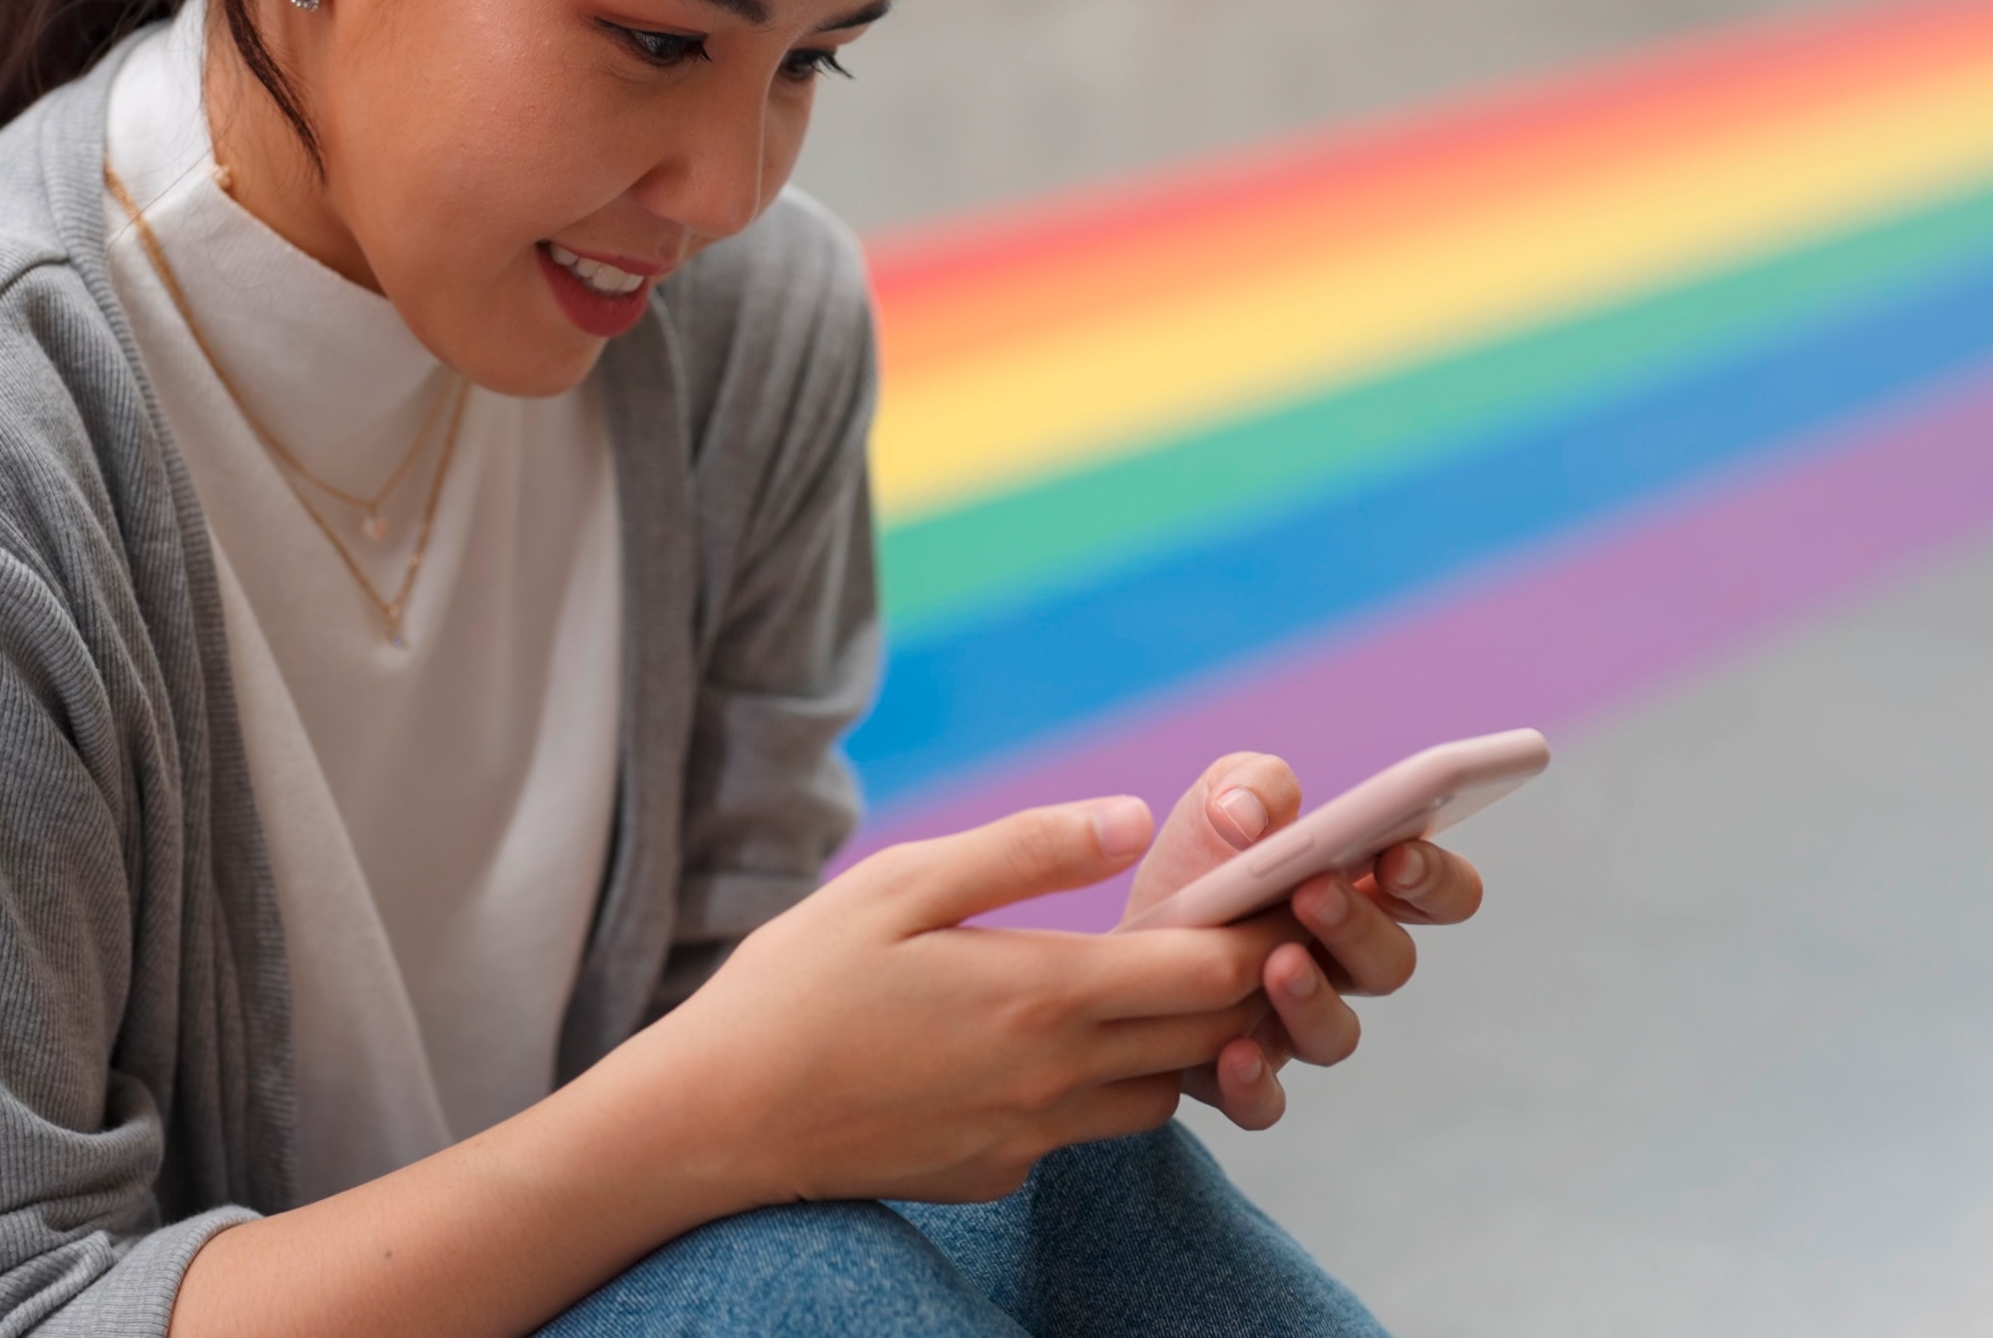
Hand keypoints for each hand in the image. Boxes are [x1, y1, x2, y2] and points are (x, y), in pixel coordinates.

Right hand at [605, 798, 1304, 1209]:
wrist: (718, 1119)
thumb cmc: (797, 986)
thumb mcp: (899, 885)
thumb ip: (1026, 850)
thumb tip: (1135, 819)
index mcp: (1044, 994)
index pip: (1216, 970)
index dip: (1263, 928)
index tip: (1274, 889)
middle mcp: (1058, 1078)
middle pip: (1215, 1037)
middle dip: (1243, 983)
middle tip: (1234, 926)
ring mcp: (1032, 1137)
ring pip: (1163, 1095)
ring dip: (1174, 1043)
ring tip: (1136, 984)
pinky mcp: (998, 1172)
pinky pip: (1084, 1129)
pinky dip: (1092, 1087)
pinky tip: (1034, 1044)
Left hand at [1118, 753, 1485, 1130]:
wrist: (1115, 944)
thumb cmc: (1192, 868)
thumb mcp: (1215, 805)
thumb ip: (1248, 784)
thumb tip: (1248, 813)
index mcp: (1360, 892)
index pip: (1441, 893)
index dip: (1435, 878)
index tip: (1397, 855)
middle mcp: (1340, 966)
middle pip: (1391, 963)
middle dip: (1359, 927)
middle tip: (1315, 894)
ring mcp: (1293, 1025)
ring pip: (1336, 1035)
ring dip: (1312, 1000)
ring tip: (1276, 965)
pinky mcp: (1238, 1076)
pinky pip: (1264, 1102)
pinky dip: (1254, 1084)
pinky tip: (1231, 1053)